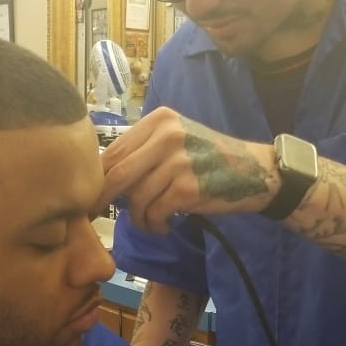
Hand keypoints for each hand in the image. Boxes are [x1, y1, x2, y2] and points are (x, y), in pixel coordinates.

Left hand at [96, 107, 277, 231]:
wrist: (253, 171)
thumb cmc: (208, 159)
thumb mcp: (175, 141)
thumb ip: (142, 151)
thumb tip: (100, 176)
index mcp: (159, 120)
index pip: (114, 151)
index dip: (98, 178)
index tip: (91, 195)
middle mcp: (167, 135)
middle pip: (118, 174)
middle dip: (103, 199)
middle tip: (95, 214)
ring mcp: (178, 161)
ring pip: (136, 198)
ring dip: (138, 218)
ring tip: (150, 221)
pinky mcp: (188, 188)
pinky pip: (155, 213)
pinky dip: (154, 225)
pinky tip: (164, 225)